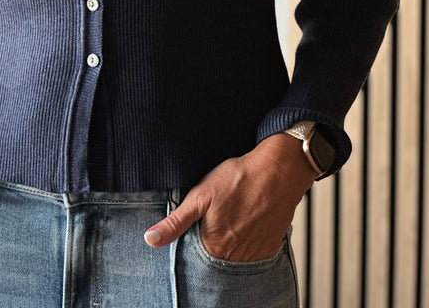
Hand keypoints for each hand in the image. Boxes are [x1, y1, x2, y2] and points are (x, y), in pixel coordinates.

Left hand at [144, 134, 316, 259]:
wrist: (278, 172)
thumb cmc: (238, 179)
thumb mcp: (199, 196)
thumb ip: (175, 222)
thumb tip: (150, 239)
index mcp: (215, 247)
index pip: (195, 255)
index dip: (193, 239)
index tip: (197, 223)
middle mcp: (236, 257)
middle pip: (216, 257)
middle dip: (212, 241)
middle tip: (219, 215)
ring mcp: (255, 254)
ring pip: (234, 256)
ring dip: (229, 242)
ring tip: (232, 216)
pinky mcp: (270, 247)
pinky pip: (253, 253)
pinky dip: (247, 241)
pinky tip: (246, 221)